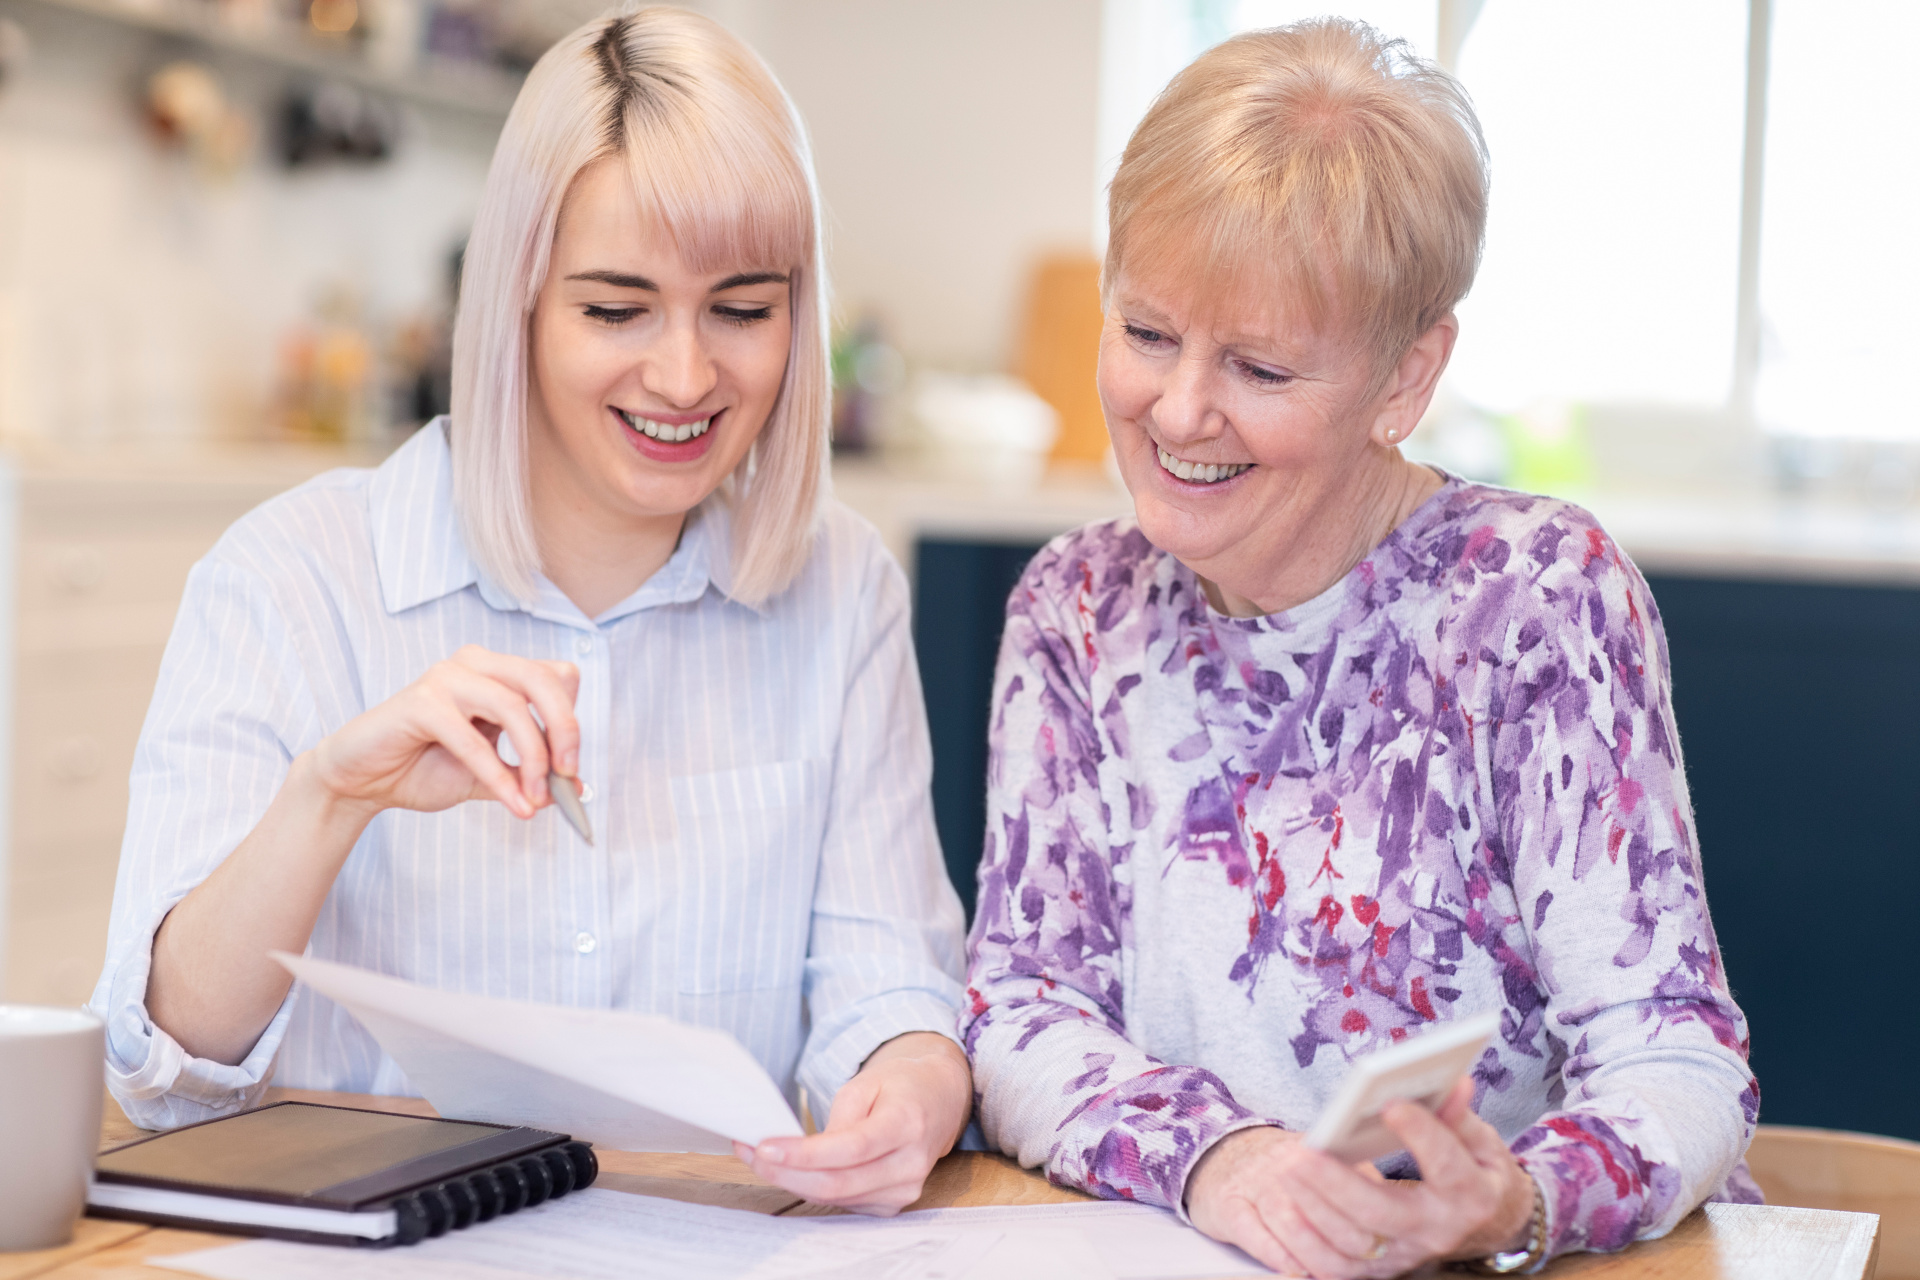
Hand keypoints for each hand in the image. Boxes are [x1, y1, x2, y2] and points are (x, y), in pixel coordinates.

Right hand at [307, 645, 581, 819]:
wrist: (361, 782)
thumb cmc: (422, 768)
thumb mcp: (489, 774)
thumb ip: (528, 777)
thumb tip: (574, 788)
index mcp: (497, 672)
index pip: (557, 676)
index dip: (570, 720)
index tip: (571, 768)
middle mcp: (475, 664)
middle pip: (543, 679)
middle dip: (565, 729)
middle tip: (568, 775)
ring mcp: (446, 677)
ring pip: (512, 706)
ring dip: (533, 758)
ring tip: (535, 799)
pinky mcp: (421, 702)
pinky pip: (472, 739)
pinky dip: (498, 775)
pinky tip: (513, 803)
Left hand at [734, 1032, 970, 1214]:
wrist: (939, 1101)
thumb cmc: (900, 1087)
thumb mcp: (867, 1082)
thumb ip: (839, 1116)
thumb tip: (804, 1151)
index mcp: (907, 1124)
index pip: (851, 1148)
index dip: (805, 1154)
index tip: (765, 1146)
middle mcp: (910, 1164)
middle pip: (838, 1182)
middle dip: (786, 1172)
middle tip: (749, 1152)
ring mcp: (904, 1190)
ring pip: (836, 1197)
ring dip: (792, 1180)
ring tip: (759, 1156)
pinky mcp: (892, 1204)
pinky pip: (843, 1202)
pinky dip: (811, 1188)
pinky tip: (790, 1170)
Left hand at [1185, 1078, 1536, 1276]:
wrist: (1482, 1224)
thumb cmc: (1475, 1172)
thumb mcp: (1481, 1141)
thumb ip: (1459, 1114)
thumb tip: (1454, 1083)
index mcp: (1470, 1197)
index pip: (1446, 1167)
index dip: (1422, 1135)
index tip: (1391, 1105)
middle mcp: (1436, 1231)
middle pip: (1383, 1213)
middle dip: (1339, 1183)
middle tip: (1305, 1152)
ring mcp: (1404, 1254)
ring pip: (1352, 1243)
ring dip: (1314, 1207)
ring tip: (1288, 1169)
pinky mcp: (1378, 1268)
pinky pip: (1335, 1266)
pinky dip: (1306, 1240)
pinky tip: (1289, 1204)